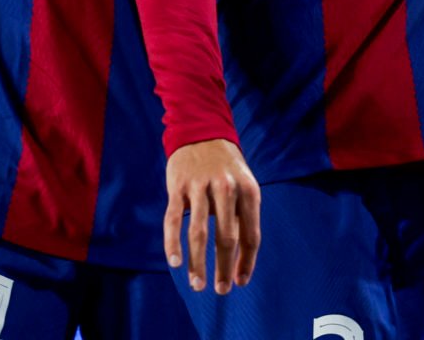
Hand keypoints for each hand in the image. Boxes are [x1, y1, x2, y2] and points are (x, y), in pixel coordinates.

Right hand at [165, 139, 260, 294]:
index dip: (246, 261)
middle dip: (224, 267)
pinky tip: (174, 262)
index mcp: (249, 191)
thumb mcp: (244, 185)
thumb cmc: (226, 167)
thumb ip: (242, 216)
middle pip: (227, 237)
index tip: (241, 282)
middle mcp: (227, 189)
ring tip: (198, 285)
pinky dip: (173, 243)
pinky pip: (174, 219)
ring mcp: (201, 187)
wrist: (200, 132)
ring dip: (198, 263)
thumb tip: (239, 258)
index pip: (250, 235)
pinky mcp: (178, 187)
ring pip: (199, 233)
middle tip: (221, 290)